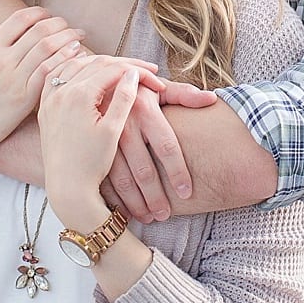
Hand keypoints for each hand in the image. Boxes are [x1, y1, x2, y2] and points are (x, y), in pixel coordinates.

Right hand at [0, 4, 85, 162]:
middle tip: (70, 26)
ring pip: (48, 50)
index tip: (49, 16)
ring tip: (78, 38)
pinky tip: (75, 59)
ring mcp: (13, 81)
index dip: (39, 13)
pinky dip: (65, 62)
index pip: (19, 19)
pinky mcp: (23, 100)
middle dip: (59, 24)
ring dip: (68, 40)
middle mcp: (1, 61)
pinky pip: (49, 74)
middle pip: (39, 32)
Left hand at [38, 55, 140, 229]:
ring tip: (120, 66)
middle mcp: (60, 92)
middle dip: (123, 64)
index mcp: (79, 96)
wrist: (66, 187)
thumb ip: (124, 98)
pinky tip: (85, 69)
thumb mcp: (113, 130)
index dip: (138, 71)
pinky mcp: (44, 107)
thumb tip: (133, 73)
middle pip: (95, 62)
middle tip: (145, 69)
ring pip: (75, 65)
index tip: (157, 77)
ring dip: (99, 62)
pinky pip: (58, 76)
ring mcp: (49, 98)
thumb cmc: (93, 163)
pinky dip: (74, 68)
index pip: (113, 70)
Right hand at [103, 90, 198, 222]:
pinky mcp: (92, 148)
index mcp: (144, 109)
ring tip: (149, 218)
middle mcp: (124, 125)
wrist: (96, 84)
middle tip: (165, 215)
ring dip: (135, 202)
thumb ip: (184, 94)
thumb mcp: (158, 87)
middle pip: (143, 169)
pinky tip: (124, 211)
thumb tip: (212, 99)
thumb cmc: (135, 89)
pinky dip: (113, 198)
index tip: (186, 192)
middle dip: (155, 196)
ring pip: (121, 178)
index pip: (166, 147)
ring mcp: (104, 139)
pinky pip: (103, 178)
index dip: (177, 172)